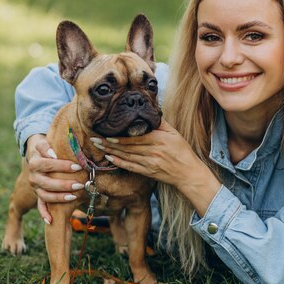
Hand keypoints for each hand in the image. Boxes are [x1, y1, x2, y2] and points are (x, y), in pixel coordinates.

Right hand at [25, 134, 83, 222]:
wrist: (36, 154)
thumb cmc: (44, 148)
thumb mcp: (43, 143)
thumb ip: (46, 147)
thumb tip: (53, 154)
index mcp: (34, 163)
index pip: (47, 165)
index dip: (62, 166)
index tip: (77, 167)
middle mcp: (34, 177)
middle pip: (47, 183)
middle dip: (63, 185)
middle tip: (80, 184)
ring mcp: (36, 188)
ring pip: (45, 196)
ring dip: (59, 198)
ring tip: (74, 196)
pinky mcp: (39, 195)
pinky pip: (40, 206)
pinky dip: (44, 214)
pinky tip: (51, 221)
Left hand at [91, 120, 220, 215]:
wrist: (188, 173)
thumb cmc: (182, 151)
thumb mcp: (174, 133)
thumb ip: (160, 123)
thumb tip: (148, 110)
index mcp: (159, 140)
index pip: (135, 138)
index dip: (119, 136)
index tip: (106, 133)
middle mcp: (152, 152)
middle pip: (127, 147)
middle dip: (109, 143)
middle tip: (94, 139)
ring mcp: (149, 163)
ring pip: (126, 156)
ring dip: (110, 151)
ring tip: (98, 146)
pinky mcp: (148, 172)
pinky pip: (130, 166)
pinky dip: (119, 162)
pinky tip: (109, 158)